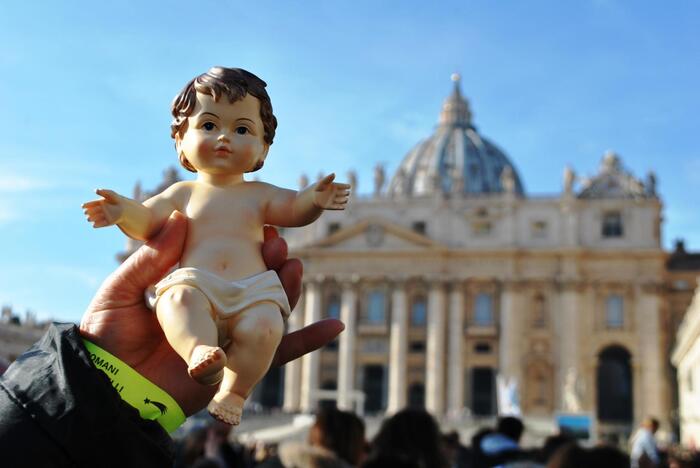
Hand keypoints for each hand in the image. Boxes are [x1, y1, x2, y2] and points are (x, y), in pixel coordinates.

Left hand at [79, 211, 343, 414]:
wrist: (105, 390)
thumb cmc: (104, 340)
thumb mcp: (121, 291)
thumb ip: (149, 259)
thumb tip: (177, 219)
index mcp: (189, 290)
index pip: (225, 264)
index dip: (244, 246)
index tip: (258, 225)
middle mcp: (214, 311)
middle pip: (253, 284)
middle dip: (271, 263)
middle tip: (277, 245)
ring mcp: (227, 337)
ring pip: (268, 312)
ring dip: (289, 291)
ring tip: (295, 269)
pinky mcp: (237, 365)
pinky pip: (278, 355)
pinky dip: (308, 342)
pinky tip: (334, 326)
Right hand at [82, 189, 126, 226]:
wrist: (127, 209)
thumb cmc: (118, 200)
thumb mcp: (111, 194)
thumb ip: (104, 192)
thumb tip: (95, 190)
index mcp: (100, 203)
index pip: (92, 204)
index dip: (87, 205)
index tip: (83, 206)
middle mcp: (101, 210)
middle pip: (93, 211)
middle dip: (89, 212)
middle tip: (86, 213)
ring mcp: (104, 216)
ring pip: (96, 218)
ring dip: (92, 218)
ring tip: (89, 219)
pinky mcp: (108, 222)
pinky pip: (102, 223)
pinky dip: (98, 224)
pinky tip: (94, 225)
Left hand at [313, 173, 350, 209]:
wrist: (313, 196)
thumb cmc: (318, 187)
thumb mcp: (322, 182)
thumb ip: (328, 178)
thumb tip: (334, 173)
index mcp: (336, 186)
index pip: (344, 186)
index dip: (347, 186)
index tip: (349, 186)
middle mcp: (337, 193)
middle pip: (344, 193)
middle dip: (346, 193)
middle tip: (347, 193)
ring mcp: (334, 200)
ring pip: (342, 200)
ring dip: (344, 200)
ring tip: (345, 199)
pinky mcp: (330, 206)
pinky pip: (336, 207)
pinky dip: (340, 207)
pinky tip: (343, 207)